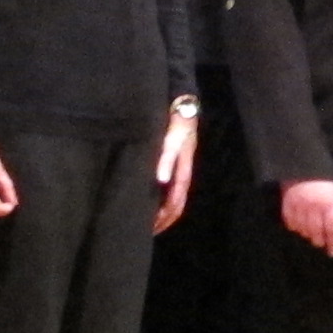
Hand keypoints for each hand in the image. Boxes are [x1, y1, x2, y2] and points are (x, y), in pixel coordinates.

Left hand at [153, 109, 199, 235]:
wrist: (182, 101)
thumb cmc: (177, 118)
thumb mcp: (172, 136)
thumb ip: (167, 156)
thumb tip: (161, 180)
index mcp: (183, 169)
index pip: (177, 200)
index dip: (166, 216)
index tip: (153, 228)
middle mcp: (181, 171)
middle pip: (177, 203)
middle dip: (165, 219)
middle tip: (149, 231)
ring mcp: (178, 166)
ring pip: (173, 196)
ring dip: (163, 210)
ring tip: (149, 221)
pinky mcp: (173, 160)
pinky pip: (168, 186)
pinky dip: (160, 197)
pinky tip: (150, 199)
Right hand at [281, 177, 332, 255]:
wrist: (302, 157)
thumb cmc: (322, 172)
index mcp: (329, 202)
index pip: (332, 228)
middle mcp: (314, 207)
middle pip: (316, 231)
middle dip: (319, 241)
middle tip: (321, 245)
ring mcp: (299, 205)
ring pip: (302, 228)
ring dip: (307, 236)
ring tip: (310, 239)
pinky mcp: (287, 202)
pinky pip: (289, 220)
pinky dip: (293, 227)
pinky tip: (297, 229)